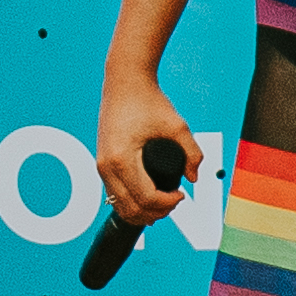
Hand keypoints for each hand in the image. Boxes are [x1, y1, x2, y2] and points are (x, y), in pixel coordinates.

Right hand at [92, 65, 202, 225]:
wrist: (125, 82)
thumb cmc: (147, 100)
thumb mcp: (177, 126)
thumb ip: (192, 152)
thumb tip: (194, 178)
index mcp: (122, 158)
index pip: (145, 197)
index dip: (167, 204)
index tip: (182, 195)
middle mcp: (107, 166)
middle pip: (130, 208)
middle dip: (155, 212)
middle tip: (175, 203)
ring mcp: (101, 166)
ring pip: (119, 205)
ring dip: (141, 211)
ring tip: (163, 205)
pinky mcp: (102, 163)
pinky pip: (114, 194)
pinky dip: (130, 203)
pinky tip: (146, 202)